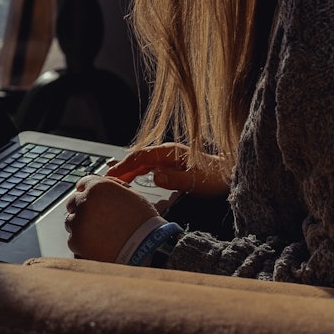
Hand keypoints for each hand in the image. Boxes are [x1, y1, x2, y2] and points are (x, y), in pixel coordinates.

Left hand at [64, 175, 159, 261]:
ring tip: (100, 234)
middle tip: (97, 220)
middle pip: (74, 202)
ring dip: (81, 225)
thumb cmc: (143, 222)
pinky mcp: (75, 240)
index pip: (83, 183)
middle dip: (82, 209)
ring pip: (72, 221)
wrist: (145, 249)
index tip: (91, 199)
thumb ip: (112, 186)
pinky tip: (97, 244)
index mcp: (98, 187)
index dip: (88, 191)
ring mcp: (78, 222)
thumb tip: (102, 183)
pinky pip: (73, 239)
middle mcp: (85, 201)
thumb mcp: (132, 195)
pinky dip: (82, 242)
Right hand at [106, 142, 231, 196]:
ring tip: (113, 179)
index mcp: (169, 152)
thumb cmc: (213, 177)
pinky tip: (130, 177)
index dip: (124, 165)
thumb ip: (174, 179)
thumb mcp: (195, 181)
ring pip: (142, 162)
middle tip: (105, 178)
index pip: (140, 157)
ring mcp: (168, 157)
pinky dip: (136, 171)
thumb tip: (154, 177)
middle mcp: (166, 152)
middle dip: (121, 167)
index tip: (111, 174)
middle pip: (137, 158)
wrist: (227, 173)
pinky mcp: (170, 164)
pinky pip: (148, 166)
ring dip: (127, 170)